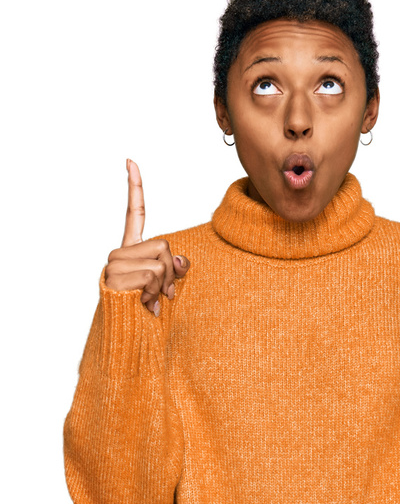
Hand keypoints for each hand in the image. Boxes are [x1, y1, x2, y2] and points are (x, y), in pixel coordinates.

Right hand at [104, 159, 189, 314]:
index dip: (135, 188)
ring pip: (159, 262)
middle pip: (163, 244)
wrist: (127, 342)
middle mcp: (118, 255)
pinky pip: (151, 276)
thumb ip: (176, 268)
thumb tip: (181, 260)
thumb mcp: (167, 287)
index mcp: (131, 251)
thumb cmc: (148, 315)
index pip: (134, 214)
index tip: (130, 161)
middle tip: (162, 293)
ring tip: (151, 301)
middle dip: (172, 271)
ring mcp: (113, 267)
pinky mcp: (114, 279)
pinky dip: (154, 293)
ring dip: (164, 285)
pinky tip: (144, 305)